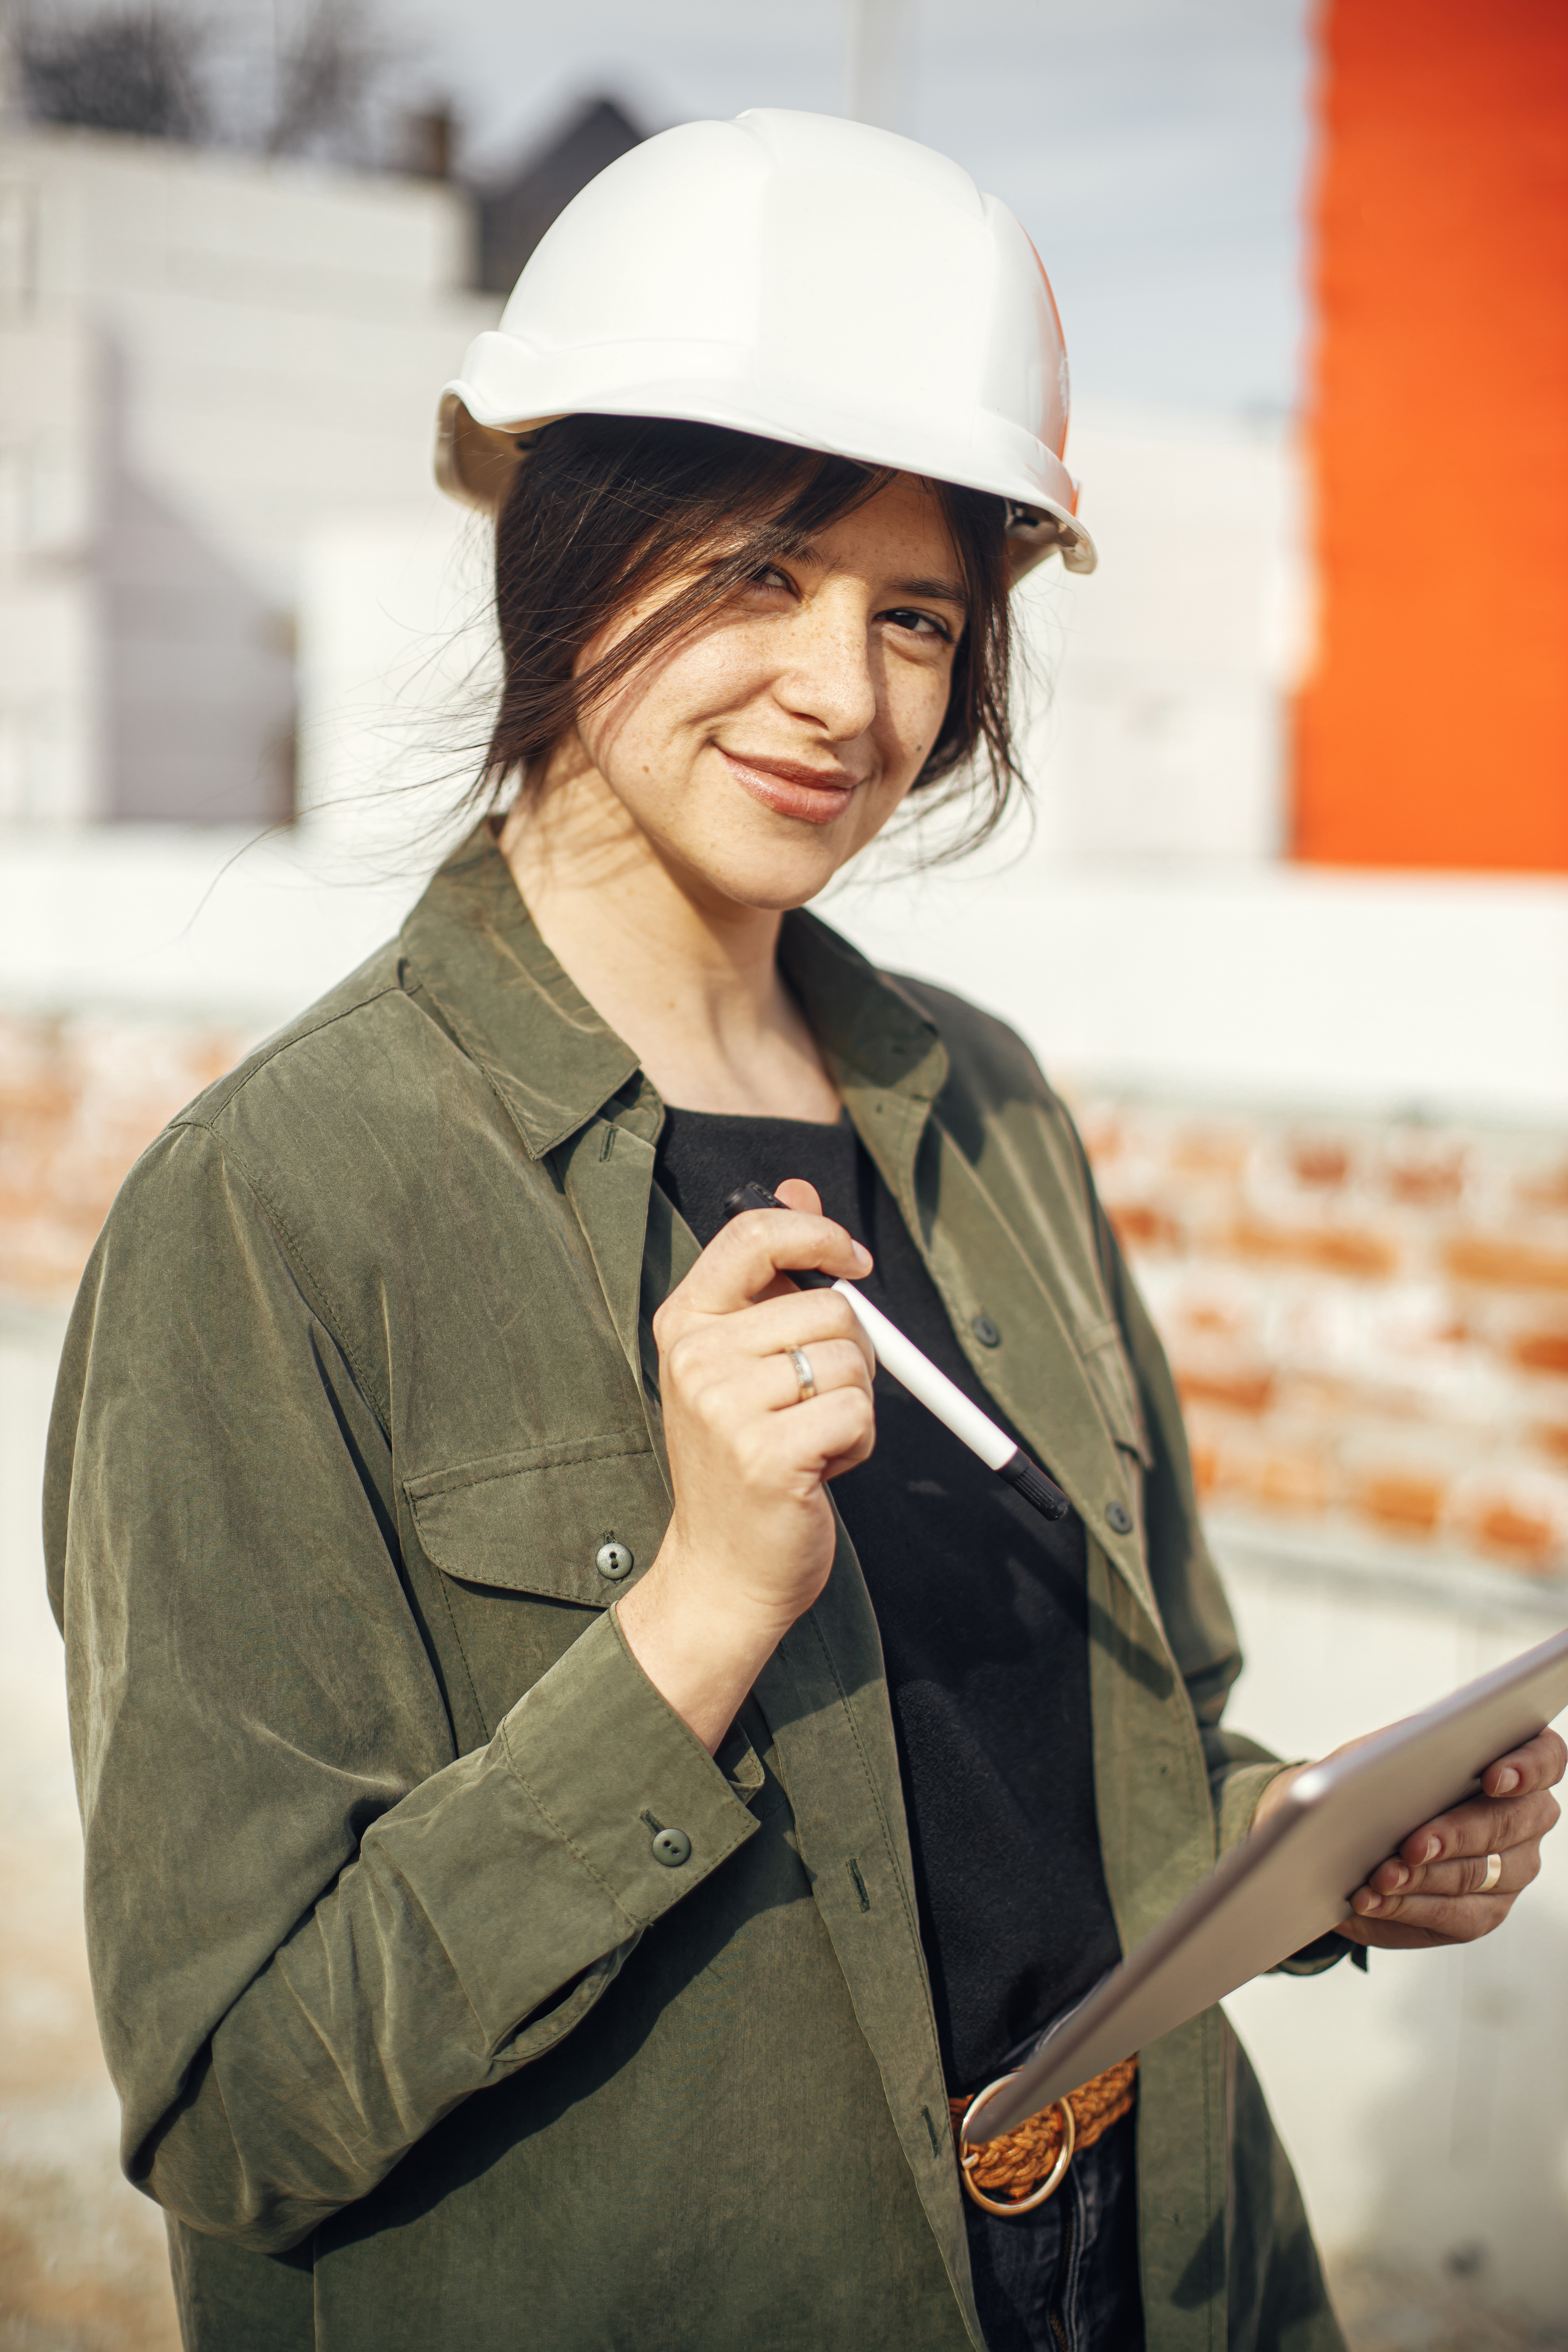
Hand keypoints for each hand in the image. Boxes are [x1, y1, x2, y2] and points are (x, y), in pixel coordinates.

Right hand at [616, 1180, 876, 1751]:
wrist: (721, 1572)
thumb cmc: (742, 1463)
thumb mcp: (745, 1361)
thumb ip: (772, 1277)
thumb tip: (800, 1188)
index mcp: (685, 1323)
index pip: (754, 1235)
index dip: (819, 1232)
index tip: (856, 1260)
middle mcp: (696, 1358)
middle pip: (829, 1306)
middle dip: (850, 1354)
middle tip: (814, 1404)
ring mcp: (727, 1407)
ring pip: (850, 1361)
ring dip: (854, 1404)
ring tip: (811, 1441)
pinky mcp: (767, 1455)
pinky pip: (856, 1413)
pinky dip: (857, 1443)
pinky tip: (820, 1471)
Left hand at [1254, 1725, 1565, 1949]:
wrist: (1356, 1832)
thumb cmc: (1377, 1780)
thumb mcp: (1381, 1756)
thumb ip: (1399, 1753)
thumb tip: (1390, 1765)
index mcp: (1512, 1763)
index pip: (1545, 1757)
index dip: (1526, 1767)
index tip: (1493, 1779)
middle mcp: (1526, 1817)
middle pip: (1509, 1823)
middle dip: (1457, 1835)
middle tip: (1413, 1845)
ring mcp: (1513, 1868)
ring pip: (1480, 1874)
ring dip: (1425, 1878)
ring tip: (1382, 1877)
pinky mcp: (1486, 1911)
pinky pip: (1455, 1915)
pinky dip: (1408, 1907)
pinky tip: (1374, 1901)